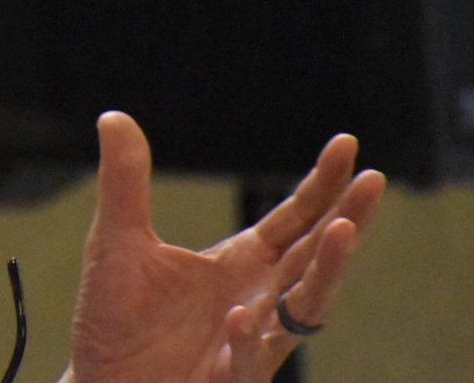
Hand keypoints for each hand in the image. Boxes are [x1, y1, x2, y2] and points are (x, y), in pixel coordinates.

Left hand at [66, 111, 384, 382]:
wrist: (100, 382)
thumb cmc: (117, 318)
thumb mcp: (117, 241)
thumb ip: (125, 183)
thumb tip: (113, 116)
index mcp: (241, 263)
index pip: (295, 219)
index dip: (322, 185)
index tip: (348, 144)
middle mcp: (257, 299)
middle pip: (315, 256)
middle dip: (346, 219)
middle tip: (372, 182)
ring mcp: (249, 342)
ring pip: (302, 310)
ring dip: (324, 274)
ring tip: (341, 233)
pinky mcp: (226, 381)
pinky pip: (244, 364)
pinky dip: (243, 342)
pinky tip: (236, 318)